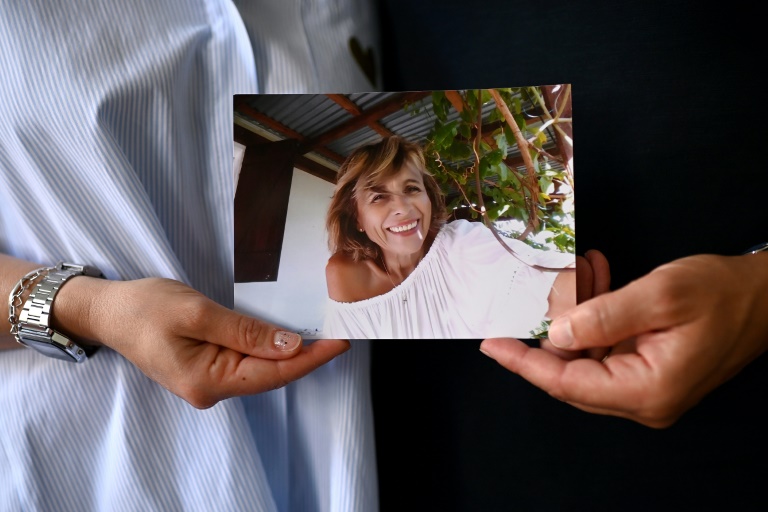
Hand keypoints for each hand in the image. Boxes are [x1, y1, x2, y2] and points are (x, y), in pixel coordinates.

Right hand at [57, 276, 349, 408]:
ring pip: (261, 367)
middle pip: (271, 374)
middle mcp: (211, 389)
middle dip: (307, 355)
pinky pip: (247, 360)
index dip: (311, 358)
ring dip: (290, 351)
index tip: (341, 342)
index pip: (272, 374)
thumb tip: (290, 345)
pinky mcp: (209, 366)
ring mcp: (210, 380)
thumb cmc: (145, 309)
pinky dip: (270, 347)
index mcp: (206, 382)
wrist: (109, 311)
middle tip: (341, 332)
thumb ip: (245, 331)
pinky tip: (288, 335)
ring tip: (323, 332)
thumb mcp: (197, 313)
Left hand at [480, 251, 767, 427]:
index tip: (491, 343)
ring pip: (585, 356)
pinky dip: (595, 316)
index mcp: (646, 391)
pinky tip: (597, 280)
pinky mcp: (647, 370)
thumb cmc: (723, 294)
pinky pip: (605, 347)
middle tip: (542, 290)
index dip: (523, 363)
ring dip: (575, 315)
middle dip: (551, 330)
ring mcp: (645, 388)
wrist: (766, 296)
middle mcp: (643, 400)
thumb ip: (602, 316)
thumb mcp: (660, 295)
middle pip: (570, 375)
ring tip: (580, 274)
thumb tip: (555, 332)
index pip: (565, 383)